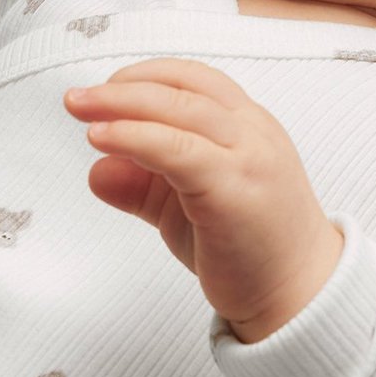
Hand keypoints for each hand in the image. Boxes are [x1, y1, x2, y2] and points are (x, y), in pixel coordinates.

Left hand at [64, 59, 344, 342]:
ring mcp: (249, 158)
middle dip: (122, 87)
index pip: (195, 80)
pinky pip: (179, 151)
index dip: (145, 77)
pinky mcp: (234, 191)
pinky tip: (103, 140)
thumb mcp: (185, 208)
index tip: (105, 92)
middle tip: (76, 99)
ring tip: (81, 112)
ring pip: (181, 111)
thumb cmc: (250, 251)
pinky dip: (136, 138)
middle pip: (183, 88)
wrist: (298, 299)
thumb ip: (145, 184)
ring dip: (123, 105)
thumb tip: (98, 169)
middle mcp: (253, 133)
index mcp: (249, 127)